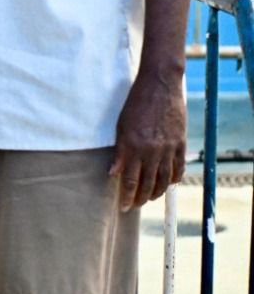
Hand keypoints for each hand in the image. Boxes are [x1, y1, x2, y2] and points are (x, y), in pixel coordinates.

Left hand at [111, 73, 186, 211]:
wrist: (159, 85)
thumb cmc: (135, 103)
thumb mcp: (121, 126)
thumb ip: (119, 151)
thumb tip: (112, 173)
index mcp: (133, 146)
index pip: (129, 180)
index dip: (126, 196)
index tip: (123, 207)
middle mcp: (151, 151)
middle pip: (147, 183)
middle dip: (140, 198)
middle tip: (134, 205)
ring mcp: (168, 148)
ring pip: (164, 179)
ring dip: (157, 192)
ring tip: (149, 198)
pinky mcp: (180, 143)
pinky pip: (178, 167)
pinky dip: (174, 178)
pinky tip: (168, 184)